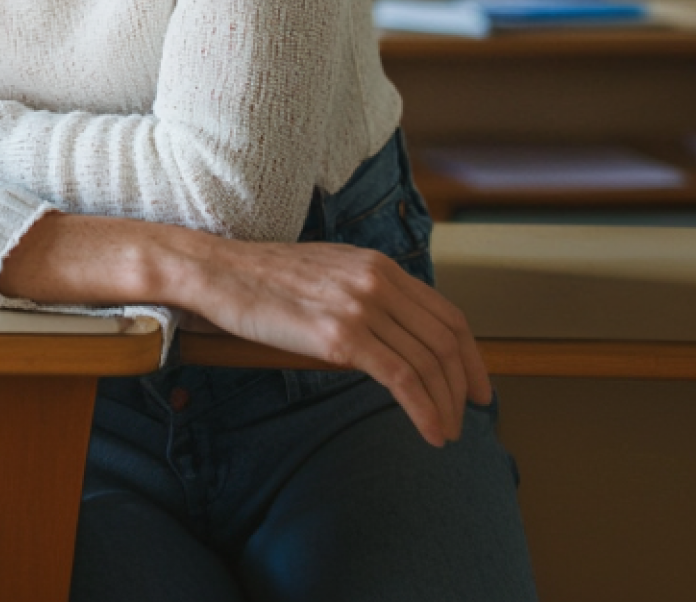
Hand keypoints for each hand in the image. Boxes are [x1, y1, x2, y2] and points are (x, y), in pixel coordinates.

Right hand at [181, 234, 490, 447]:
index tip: (476, 383)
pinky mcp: (339, 336)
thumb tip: (391, 335)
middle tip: (472, 414)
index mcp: (376, 265)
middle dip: (466, 384)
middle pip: (445, 339)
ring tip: (447, 431)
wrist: (218, 273)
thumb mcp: (327, 274)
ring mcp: (359, 306)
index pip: (445, 312)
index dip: (470, 353)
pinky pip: (401, 379)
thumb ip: (363, 293)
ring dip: (447, 404)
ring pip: (428, 362)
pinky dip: (425, 410)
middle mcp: (376, 281)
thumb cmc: (262, 279)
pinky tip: (431, 432)